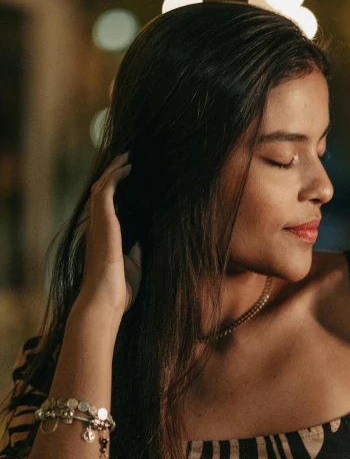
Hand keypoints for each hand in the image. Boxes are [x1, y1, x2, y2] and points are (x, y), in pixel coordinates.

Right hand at [76, 152, 141, 329]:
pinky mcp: (103, 221)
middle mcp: (95, 228)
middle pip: (100, 192)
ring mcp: (97, 224)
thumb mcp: (133, 265)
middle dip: (112, 174)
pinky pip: (105, 191)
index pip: (105, 208)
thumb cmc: (118, 290)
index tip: (126, 178)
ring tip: (127, 158)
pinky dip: (115, 176)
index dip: (113, 190)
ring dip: (114, 170)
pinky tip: (127, 167)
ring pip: (101, 187)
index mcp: (102, 238)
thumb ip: (136, 250)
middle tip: (126, 160)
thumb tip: (145, 240)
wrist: (105, 301)